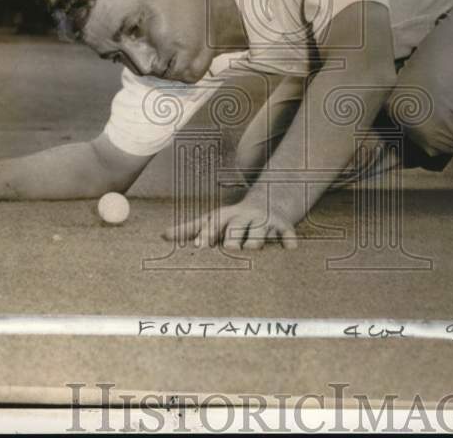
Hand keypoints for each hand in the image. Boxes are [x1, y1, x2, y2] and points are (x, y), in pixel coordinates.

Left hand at [163, 197, 297, 250]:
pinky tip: (290, 249)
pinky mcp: (284, 227)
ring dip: (256, 242)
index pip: (215, 225)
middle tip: (229, 249)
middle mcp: (245, 217)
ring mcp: (265, 222)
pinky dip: (289, 241)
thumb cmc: (233, 219)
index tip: (200, 245)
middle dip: (232, 240)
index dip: (208, 235)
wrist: (267, 202)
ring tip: (252, 250)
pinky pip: (287, 234)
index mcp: (227, 217)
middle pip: (236, 230)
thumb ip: (189, 229)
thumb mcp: (213, 219)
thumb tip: (162, 235)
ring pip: (259, 234)